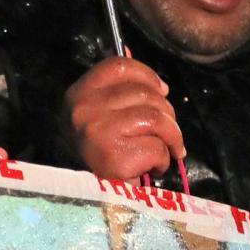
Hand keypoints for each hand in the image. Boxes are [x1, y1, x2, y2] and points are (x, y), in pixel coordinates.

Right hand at [63, 55, 183, 181]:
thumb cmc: (97, 155)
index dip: (147, 75)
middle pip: (146, 94)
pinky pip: (157, 147)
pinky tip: (152, 168)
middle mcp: (84, 111)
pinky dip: (164, 159)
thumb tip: (129, 50)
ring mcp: (99, 134)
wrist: (84, 198)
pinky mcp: (115, 159)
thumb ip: (114, 87)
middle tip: (167, 132)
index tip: (161, 90)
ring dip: (171, 137)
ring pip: (157, 119)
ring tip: (166, 150)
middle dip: (167, 114)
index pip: (119, 66)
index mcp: (78, 95)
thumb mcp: (97, 115)